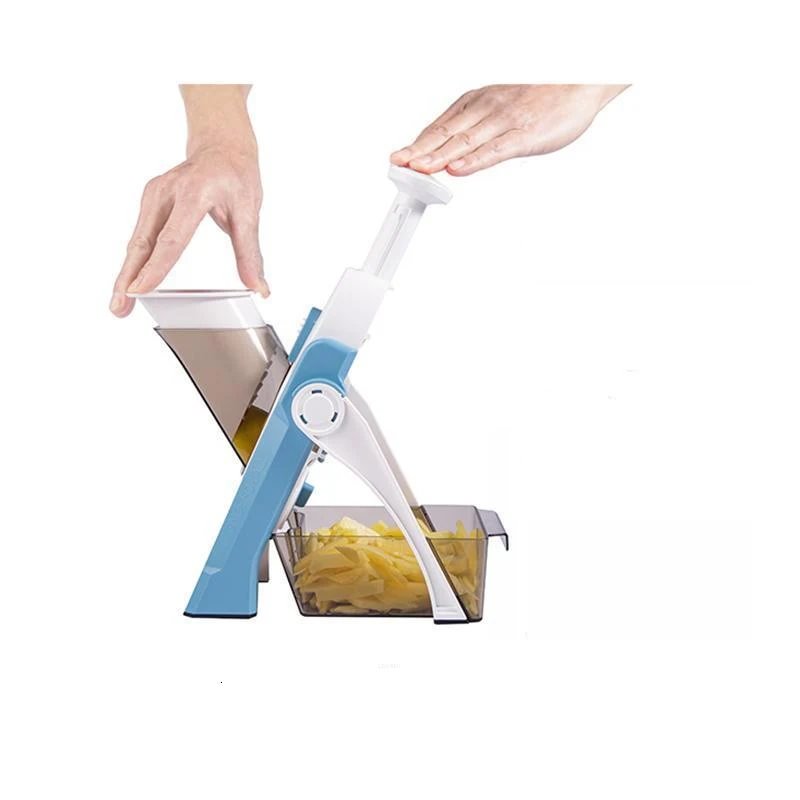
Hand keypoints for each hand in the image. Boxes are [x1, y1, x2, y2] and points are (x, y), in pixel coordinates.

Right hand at [110, 85, 266, 316]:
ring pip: (137, 242)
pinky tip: (129, 282)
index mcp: (194, 194)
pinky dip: (133, 261)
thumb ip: (249, 253)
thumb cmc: (236, 175)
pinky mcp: (149, 201)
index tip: (140, 289)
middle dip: (128, 278)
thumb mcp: (249, 212)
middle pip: (143, 243)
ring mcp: (154, 195)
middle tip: (118, 307)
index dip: (155, 267)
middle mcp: (167, 192)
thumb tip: (259, 288)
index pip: (172, 238)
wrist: (221, 145)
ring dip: (126, 274)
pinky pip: (140, 236)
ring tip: (119, 305)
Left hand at [391, 84, 627, 176]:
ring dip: (439, 157)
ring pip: (465, 142)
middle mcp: (487, 108)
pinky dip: (474, 161)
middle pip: (446, 133)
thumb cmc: (541, 96)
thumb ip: (474, 129)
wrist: (581, 82)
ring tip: (418, 170)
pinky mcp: (526, 134)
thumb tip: (449, 153)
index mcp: (477, 102)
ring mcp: (505, 120)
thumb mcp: (498, 108)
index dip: (417, 144)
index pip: (440, 126)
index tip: (398, 159)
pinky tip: (457, 170)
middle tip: (398, 165)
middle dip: (419, 151)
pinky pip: (495, 150)